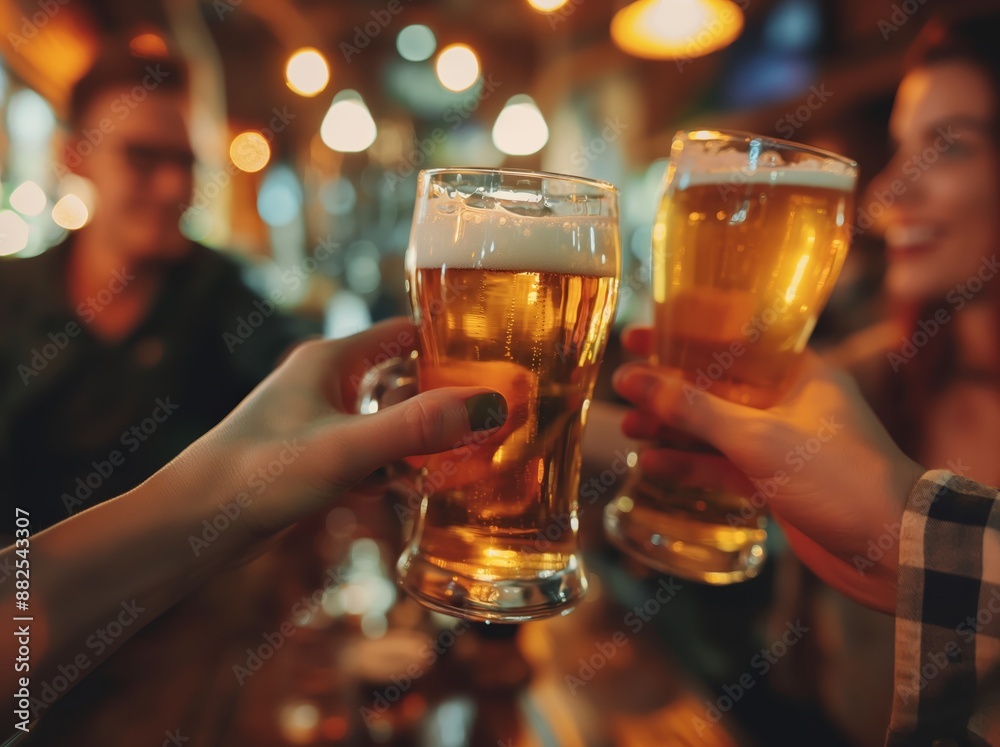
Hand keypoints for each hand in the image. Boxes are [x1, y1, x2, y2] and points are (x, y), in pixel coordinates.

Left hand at [177, 317, 506, 547]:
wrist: (192, 526)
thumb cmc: (257, 474)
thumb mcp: (348, 448)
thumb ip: (419, 426)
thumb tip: (490, 406)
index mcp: (330, 360)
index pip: (403, 332)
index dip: (447, 342)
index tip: (495, 358)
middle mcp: (324, 384)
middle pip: (399, 378)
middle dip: (440, 398)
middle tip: (490, 416)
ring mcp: (316, 423)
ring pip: (384, 422)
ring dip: (418, 439)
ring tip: (465, 456)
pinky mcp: (310, 461)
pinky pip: (367, 456)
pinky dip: (392, 470)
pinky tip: (412, 491)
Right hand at [612, 327, 924, 612]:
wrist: (892, 550)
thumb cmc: (837, 478)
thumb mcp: (757, 438)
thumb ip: (691, 408)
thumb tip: (633, 379)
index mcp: (798, 371)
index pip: (729, 340)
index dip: (680, 337)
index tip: (638, 339)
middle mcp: (790, 401)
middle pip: (716, 385)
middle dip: (669, 388)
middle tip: (623, 386)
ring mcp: (782, 443)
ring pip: (715, 427)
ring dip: (674, 428)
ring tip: (629, 426)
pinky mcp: (776, 481)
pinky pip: (724, 465)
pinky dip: (691, 465)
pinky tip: (653, 467)